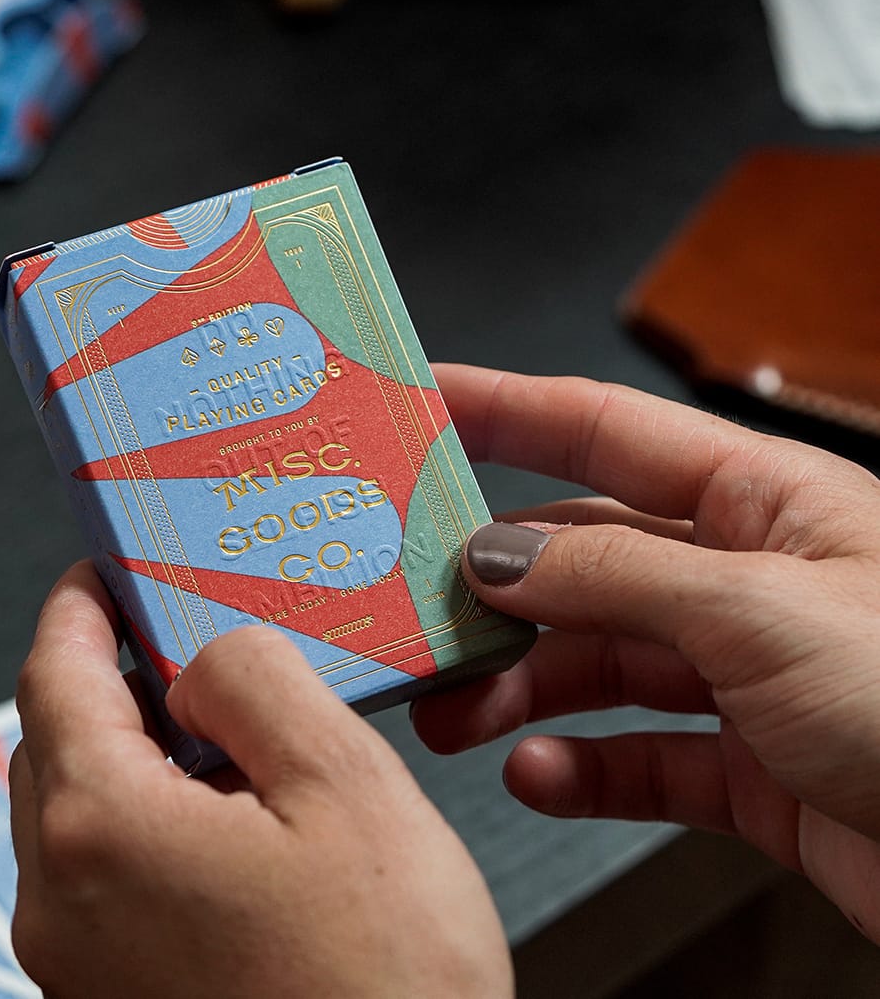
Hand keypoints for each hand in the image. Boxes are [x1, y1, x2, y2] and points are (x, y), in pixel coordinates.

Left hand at [9, 562, 511, 996]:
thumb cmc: (382, 994)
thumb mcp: (343, 787)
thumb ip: (258, 680)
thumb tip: (208, 653)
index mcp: (99, 830)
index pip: (53, 673)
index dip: (81, 605)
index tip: (103, 569)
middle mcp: (60, 901)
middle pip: (56, 739)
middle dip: (110, 674)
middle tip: (181, 634)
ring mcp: (74, 962)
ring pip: (78, 809)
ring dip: (131, 749)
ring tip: (223, 728)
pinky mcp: (107, 998)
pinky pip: (102, 874)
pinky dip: (144, 820)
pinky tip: (226, 821)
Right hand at [412, 365, 879, 940]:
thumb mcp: (761, 610)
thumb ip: (615, 574)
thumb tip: (498, 554)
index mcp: (760, 502)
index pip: (602, 429)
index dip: (502, 407)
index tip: (418, 399)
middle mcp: (743, 580)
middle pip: (580, 559)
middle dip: (492, 588)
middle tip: (415, 613)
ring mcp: (744, 675)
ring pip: (595, 664)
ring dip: (518, 691)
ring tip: (458, 717)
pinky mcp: (749, 768)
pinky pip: (637, 757)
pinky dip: (579, 769)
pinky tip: (542, 775)